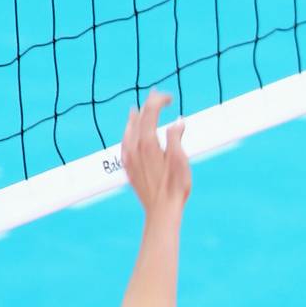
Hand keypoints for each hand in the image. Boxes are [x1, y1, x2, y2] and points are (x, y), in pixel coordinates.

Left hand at [121, 92, 191, 222]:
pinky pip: (125, 142)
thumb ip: (176, 137)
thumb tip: (177, 122)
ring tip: (139, 109)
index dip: (159, 101)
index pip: (150, 112)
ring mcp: (129, 157)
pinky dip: (129, 132)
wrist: (160, 211)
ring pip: (129, 129)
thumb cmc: (174, 187)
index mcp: (148, 142)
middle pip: (139, 118)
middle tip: (156, 95)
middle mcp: (134, 147)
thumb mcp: (180, 160)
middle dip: (148, 104)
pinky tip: (130, 133)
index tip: (169, 98)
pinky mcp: (128, 167)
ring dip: (136, 117)